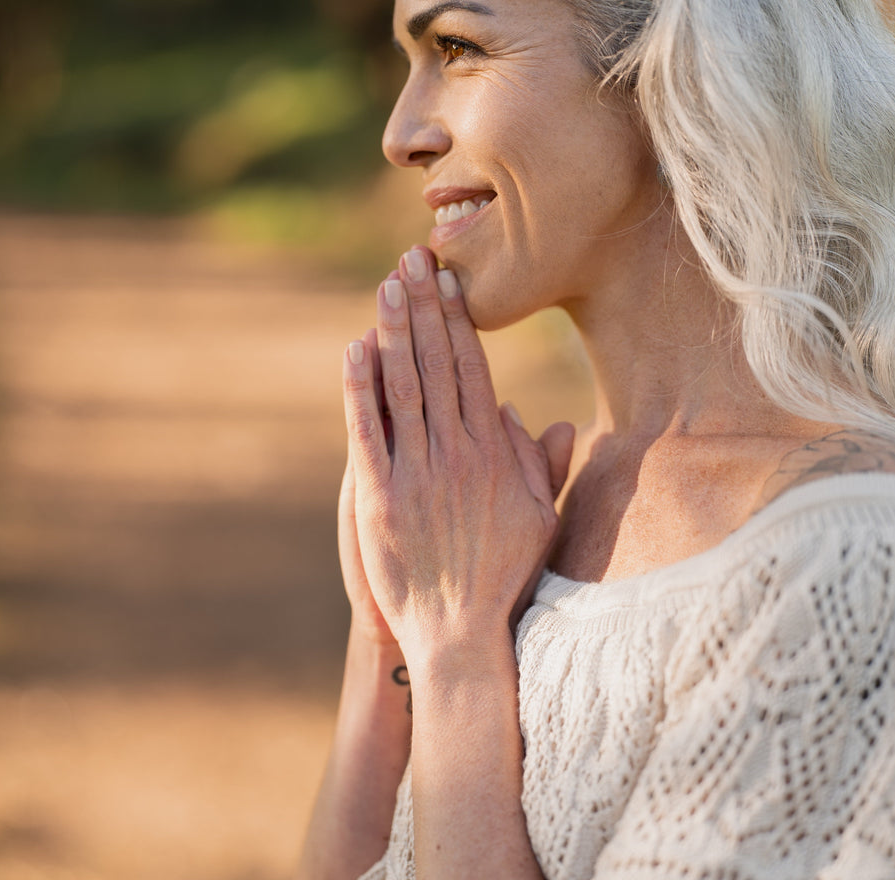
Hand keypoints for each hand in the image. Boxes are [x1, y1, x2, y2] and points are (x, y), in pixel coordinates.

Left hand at [341, 248, 572, 667]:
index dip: (458, 322)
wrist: (462, 634)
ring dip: (394, 333)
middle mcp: (457, 454)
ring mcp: (417, 475)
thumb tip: (526, 415)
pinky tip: (355, 351)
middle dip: (423, 308)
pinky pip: (368, 434)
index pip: (474, 371)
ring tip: (386, 286)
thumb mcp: (539, 518)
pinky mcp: (380, 500)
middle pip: (438, 365)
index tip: (448, 282)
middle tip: (411, 259)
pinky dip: (359, 391)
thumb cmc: (505, 576)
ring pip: (404, 388)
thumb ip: (536, 464)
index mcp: (494, 454)